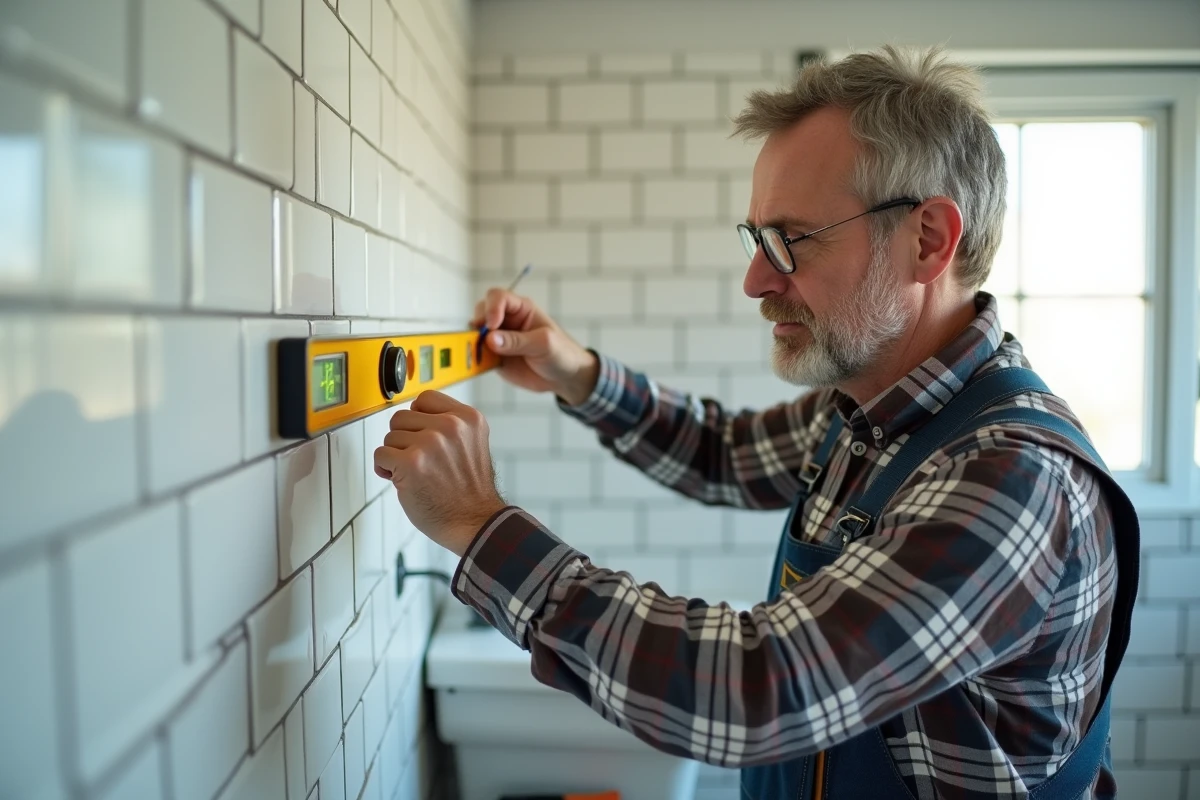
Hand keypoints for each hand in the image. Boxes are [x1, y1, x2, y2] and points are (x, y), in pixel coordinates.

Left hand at [372, 390, 506, 556]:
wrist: (475, 522)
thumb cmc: (469, 491)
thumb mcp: (471, 445)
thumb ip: (449, 425)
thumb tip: (414, 416)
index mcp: (468, 418)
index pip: (425, 399)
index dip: (418, 419)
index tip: (421, 436)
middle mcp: (450, 426)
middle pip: (401, 417)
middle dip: (404, 439)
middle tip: (421, 461)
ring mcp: (430, 443)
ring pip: (389, 437)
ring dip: (396, 456)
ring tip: (417, 473)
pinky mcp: (411, 463)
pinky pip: (380, 455)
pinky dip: (386, 470)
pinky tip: (404, 481)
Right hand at [469, 288, 599, 405]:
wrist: (564, 377)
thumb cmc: (561, 353)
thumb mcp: (544, 344)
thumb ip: (517, 341)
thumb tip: (490, 339)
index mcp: (521, 309)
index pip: (498, 297)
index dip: (491, 308)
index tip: (492, 325)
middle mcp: (507, 321)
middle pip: (482, 312)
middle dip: (478, 323)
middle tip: (482, 339)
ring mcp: (499, 339)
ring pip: (476, 333)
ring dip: (472, 341)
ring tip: (476, 352)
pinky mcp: (495, 357)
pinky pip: (478, 354)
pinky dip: (473, 357)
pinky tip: (477, 364)